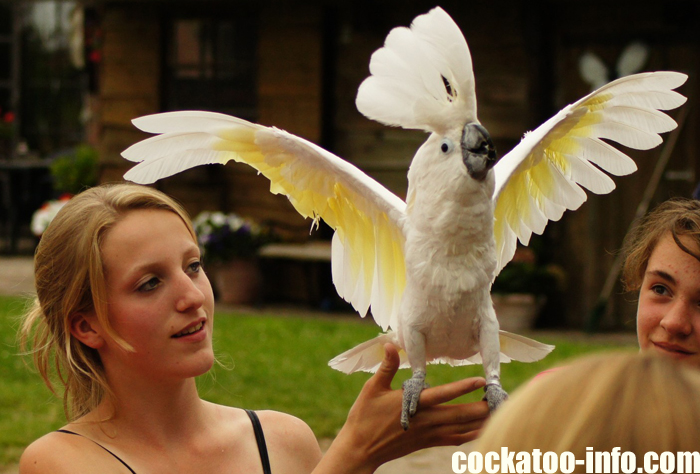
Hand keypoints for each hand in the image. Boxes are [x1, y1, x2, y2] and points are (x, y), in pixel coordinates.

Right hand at [315, 344, 488, 473]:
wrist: (361, 448)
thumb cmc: (364, 416)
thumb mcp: (372, 388)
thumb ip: (387, 367)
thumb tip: (390, 345)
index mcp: (414, 403)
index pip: (443, 394)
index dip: (463, 387)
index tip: (482, 380)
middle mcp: (426, 420)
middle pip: (461, 414)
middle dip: (484, 407)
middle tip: (504, 399)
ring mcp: (429, 433)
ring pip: (462, 428)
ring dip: (483, 421)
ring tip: (501, 411)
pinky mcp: (429, 442)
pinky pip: (456, 439)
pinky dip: (472, 434)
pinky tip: (484, 429)